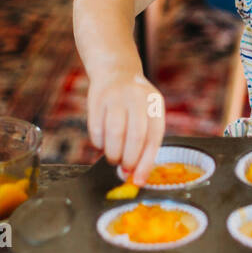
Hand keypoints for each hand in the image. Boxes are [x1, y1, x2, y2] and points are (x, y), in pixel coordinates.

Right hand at [87, 68, 164, 182]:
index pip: (154, 138)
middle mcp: (138, 98)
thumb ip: (144, 143)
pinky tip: (103, 143)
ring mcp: (117, 97)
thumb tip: (135, 176)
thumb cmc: (134, 103)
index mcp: (155, 105)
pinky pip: (96, 128)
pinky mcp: (97, 99)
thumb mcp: (147, 115)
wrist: (115, 71)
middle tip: (125, 169)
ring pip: (115, 133)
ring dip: (113, 153)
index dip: (146, 162)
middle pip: (136, 136)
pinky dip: (99, 143)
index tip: (138, 180)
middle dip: (129, 159)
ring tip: (113, 158)